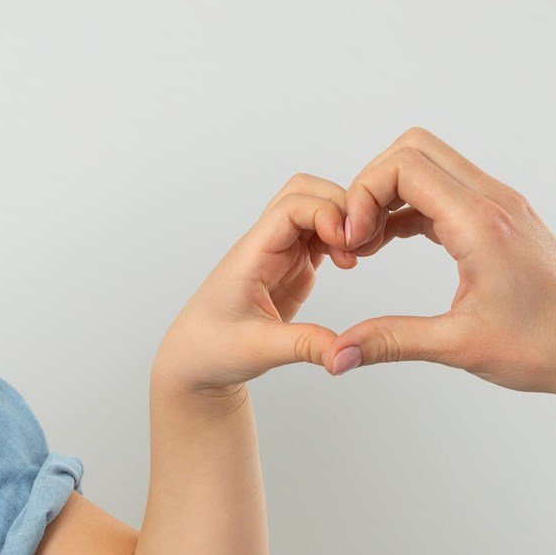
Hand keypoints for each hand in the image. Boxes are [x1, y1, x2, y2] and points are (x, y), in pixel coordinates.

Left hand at [153, 174, 357, 396]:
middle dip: (340, 207)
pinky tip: (350, 262)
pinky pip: (320, 236)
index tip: (346, 242)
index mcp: (252, 255)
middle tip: (360, 244)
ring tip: (356, 257)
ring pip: (316, 210)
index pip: (290, 207)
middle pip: (306, 193)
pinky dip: (340, 239)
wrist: (195, 360)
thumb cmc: (211, 348)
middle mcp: (266, 245)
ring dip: (343, 223)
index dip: (324, 213)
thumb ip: (305, 346)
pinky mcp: (292, 267)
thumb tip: (346, 352)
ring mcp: (280, 254)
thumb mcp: (259, 350)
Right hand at [327, 128, 555, 402]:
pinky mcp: (503, 219)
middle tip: (356, 234)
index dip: (362, 194)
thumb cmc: (546, 347)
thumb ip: (390, 341)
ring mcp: (502, 206)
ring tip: (369, 242)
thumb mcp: (459, 346)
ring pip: (430, 164)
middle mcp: (494, 202)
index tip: (351, 239)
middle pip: (413, 149)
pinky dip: (412, 206)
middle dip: (371, 184)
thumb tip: (337, 355)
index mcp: (482, 224)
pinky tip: (393, 241)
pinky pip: (446, 189)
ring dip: (391, 193)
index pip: (404, 167)